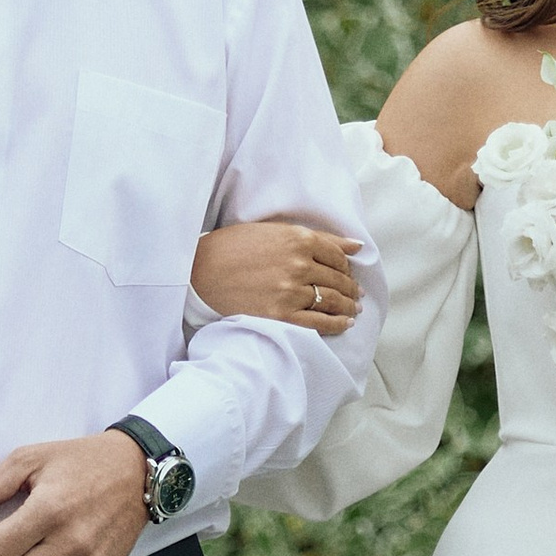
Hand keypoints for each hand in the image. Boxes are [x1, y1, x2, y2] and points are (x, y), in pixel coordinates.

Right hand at [190, 217, 365, 334]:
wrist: (199, 271)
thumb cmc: (233, 246)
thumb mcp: (275, 231)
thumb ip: (317, 236)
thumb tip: (355, 245)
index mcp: (298, 239)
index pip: (337, 255)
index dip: (346, 266)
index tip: (348, 272)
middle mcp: (299, 264)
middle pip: (338, 279)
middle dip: (350, 288)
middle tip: (355, 293)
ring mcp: (290, 292)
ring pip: (332, 301)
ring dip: (347, 306)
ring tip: (353, 308)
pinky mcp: (280, 315)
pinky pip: (318, 322)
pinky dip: (337, 324)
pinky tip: (345, 323)